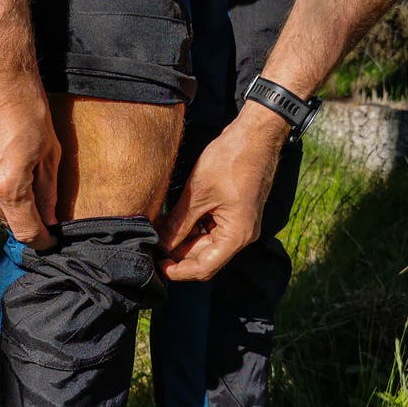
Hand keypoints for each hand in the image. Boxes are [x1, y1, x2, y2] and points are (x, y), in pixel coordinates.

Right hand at [0, 66, 60, 248]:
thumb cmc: (28, 106)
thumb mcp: (50, 151)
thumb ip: (48, 190)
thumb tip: (49, 217)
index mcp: (7, 185)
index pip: (25, 231)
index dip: (42, 240)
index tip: (52, 239)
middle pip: (6, 219)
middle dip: (26, 215)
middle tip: (43, 201)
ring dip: (7, 200)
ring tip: (22, 175)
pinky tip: (3, 162)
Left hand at [158, 107, 289, 280]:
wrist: (254, 135)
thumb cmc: (230, 160)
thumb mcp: (197, 194)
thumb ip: (178, 224)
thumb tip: (160, 244)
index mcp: (236, 235)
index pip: (205, 267)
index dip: (179, 271)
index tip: (157, 265)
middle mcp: (241, 235)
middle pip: (206, 257)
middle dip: (178, 255)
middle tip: (153, 246)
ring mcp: (239, 223)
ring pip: (207, 243)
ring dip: (184, 240)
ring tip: (160, 230)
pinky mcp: (235, 212)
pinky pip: (212, 228)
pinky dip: (193, 227)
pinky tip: (174, 220)